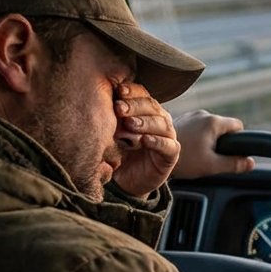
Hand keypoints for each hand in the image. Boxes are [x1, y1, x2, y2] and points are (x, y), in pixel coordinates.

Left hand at [112, 83, 179, 197]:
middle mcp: (159, 119)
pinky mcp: (171, 154)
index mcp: (145, 110)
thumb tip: (98, 98)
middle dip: (135, 106)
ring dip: (145, 122)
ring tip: (130, 124)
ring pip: (162, 123)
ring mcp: (167, 136)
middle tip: (119, 108)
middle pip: (151, 106)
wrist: (125, 181)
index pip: (141, 94)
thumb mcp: (111, 132)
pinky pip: (168, 145)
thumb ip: (112, 117)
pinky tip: (145, 140)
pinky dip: (157, 141)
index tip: (118, 91)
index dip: (132, 91)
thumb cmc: (117, 152)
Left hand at [170, 109, 254, 179]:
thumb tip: (251, 163)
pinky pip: (197, 127)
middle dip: (221, 141)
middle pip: (223, 127)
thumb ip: (234, 164)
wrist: (152, 154)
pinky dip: (196, 136)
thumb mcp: (211, 166)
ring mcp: (191, 115)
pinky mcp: (182, 119)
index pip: (238, 126)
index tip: (230, 151)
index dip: (238, 139)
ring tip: (197, 153)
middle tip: (211, 156)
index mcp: (214, 122)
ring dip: (207, 138)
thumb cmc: (183, 160)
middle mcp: (204, 114)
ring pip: (209, 127)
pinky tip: (188, 148)